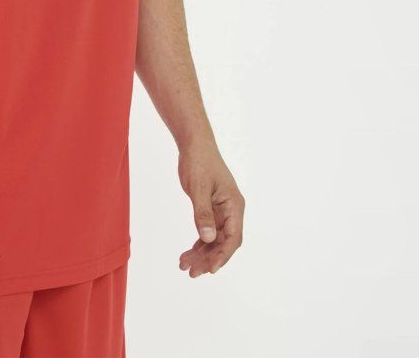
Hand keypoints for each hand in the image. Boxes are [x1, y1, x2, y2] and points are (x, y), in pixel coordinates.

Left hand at [176, 141, 244, 276]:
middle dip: (208, 259)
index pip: (233, 238)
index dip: (223, 256)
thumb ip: (203, 213)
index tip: (211, 270)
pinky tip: (187, 254)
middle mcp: (231, 211)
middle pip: (223, 243)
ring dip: (201, 254)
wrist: (194, 145)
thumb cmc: (199, 162)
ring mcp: (221, 211)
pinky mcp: (210, 209)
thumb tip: (208, 239)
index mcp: (234, 206)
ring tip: (184, 266)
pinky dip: (197, 244)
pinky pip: (206, 232)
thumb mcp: (199, 188)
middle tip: (191, 272)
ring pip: (213, 240)